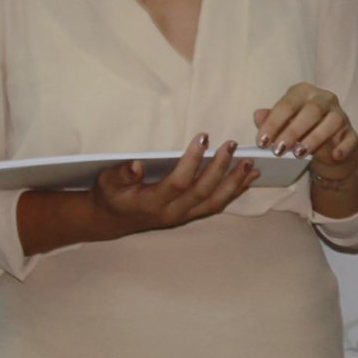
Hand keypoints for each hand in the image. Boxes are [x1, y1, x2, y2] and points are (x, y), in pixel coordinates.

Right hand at [89, 134, 259, 235]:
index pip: (179, 182)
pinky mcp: (190, 215)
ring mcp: (183, 216)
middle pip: (203, 192)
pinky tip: (248, 178)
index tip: (203, 137)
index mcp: (152, 203)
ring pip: (214, 203)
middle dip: (220, 168)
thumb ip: (122, 173)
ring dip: (234, 183)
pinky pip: (216, 205)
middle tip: (232, 144)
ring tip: (250, 163)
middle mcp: (172, 213)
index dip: (192, 161)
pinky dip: (234, 191)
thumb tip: (136, 165)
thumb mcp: (108, 182)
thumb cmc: (111, 195)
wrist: (111, 220)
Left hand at [256, 83, 357, 179]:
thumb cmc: (301, 130)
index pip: (288, 104)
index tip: (262, 142)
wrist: (329, 146)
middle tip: (278, 150)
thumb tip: (258, 115)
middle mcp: (324, 98)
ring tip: (299, 154)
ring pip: (332, 121)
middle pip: (311, 110)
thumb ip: (271, 120)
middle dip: (293, 130)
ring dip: (315, 137)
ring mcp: (341, 114)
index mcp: (303, 92)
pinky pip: (351, 137)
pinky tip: (335, 156)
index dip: (273, 123)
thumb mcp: (283, 125)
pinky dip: (344, 147)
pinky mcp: (352, 131)